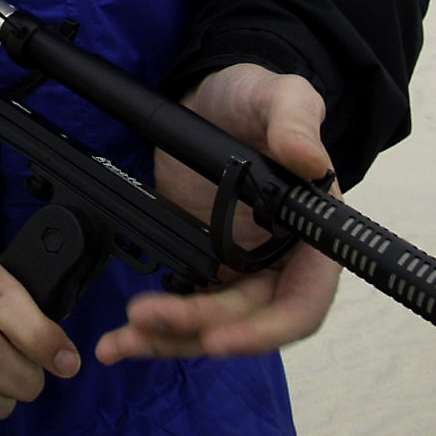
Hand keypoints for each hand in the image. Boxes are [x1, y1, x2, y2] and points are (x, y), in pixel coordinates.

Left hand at [95, 64, 341, 363]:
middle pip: (247, 318)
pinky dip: (159, 325)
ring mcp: (240, 263)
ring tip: (123, 342)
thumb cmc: (256, 97)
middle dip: (197, 328)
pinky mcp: (204, 259)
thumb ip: (297, 123)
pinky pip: (187, 303)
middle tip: (146, 319)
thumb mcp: (281, 96)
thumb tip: (312, 161)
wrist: (211, 93)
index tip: (219, 338)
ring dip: (171, 339)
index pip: (302, 303)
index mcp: (313, 233)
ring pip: (214, 322)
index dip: (264, 329)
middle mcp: (281, 259)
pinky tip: (123, 336)